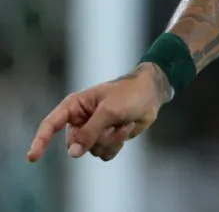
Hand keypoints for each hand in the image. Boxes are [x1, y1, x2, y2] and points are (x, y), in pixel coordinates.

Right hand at [26, 62, 170, 162]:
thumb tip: (73, 153)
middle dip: (96, 138)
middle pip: (76, 144)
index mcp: (75, 106)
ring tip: (123, 122)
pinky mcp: (106, 139)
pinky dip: (117, 144)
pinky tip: (126, 128)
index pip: (50, 124)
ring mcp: (93, 131)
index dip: (40, 141)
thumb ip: (89, 132)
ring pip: (92, 151)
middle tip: (114, 123)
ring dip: (110, 140)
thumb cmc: (129, 94)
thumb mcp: (109, 110)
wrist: (152, 94)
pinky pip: (105, 154)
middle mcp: (80, 120)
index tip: (32, 157)